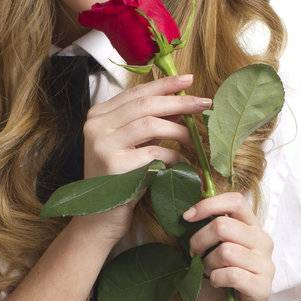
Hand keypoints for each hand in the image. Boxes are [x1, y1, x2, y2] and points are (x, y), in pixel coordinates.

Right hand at [75, 73, 213, 246]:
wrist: (99, 220)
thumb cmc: (119, 182)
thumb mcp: (130, 146)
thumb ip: (148, 123)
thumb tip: (180, 104)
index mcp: (98, 116)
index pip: (136, 93)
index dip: (165, 85)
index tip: (189, 80)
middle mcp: (95, 126)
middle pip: (146, 105)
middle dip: (179, 102)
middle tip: (205, 104)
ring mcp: (103, 145)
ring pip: (151, 124)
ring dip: (179, 131)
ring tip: (195, 140)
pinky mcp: (115, 166)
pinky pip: (155, 153)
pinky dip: (174, 156)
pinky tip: (184, 163)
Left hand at [182, 191, 275, 300]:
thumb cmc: (215, 280)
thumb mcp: (208, 249)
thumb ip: (207, 229)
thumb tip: (188, 213)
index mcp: (251, 227)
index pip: (236, 201)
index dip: (208, 205)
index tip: (187, 217)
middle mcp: (263, 242)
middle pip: (224, 226)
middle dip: (200, 240)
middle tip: (194, 255)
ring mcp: (266, 265)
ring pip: (226, 251)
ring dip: (208, 264)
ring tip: (209, 273)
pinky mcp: (263, 287)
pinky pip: (232, 274)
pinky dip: (217, 279)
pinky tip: (217, 284)